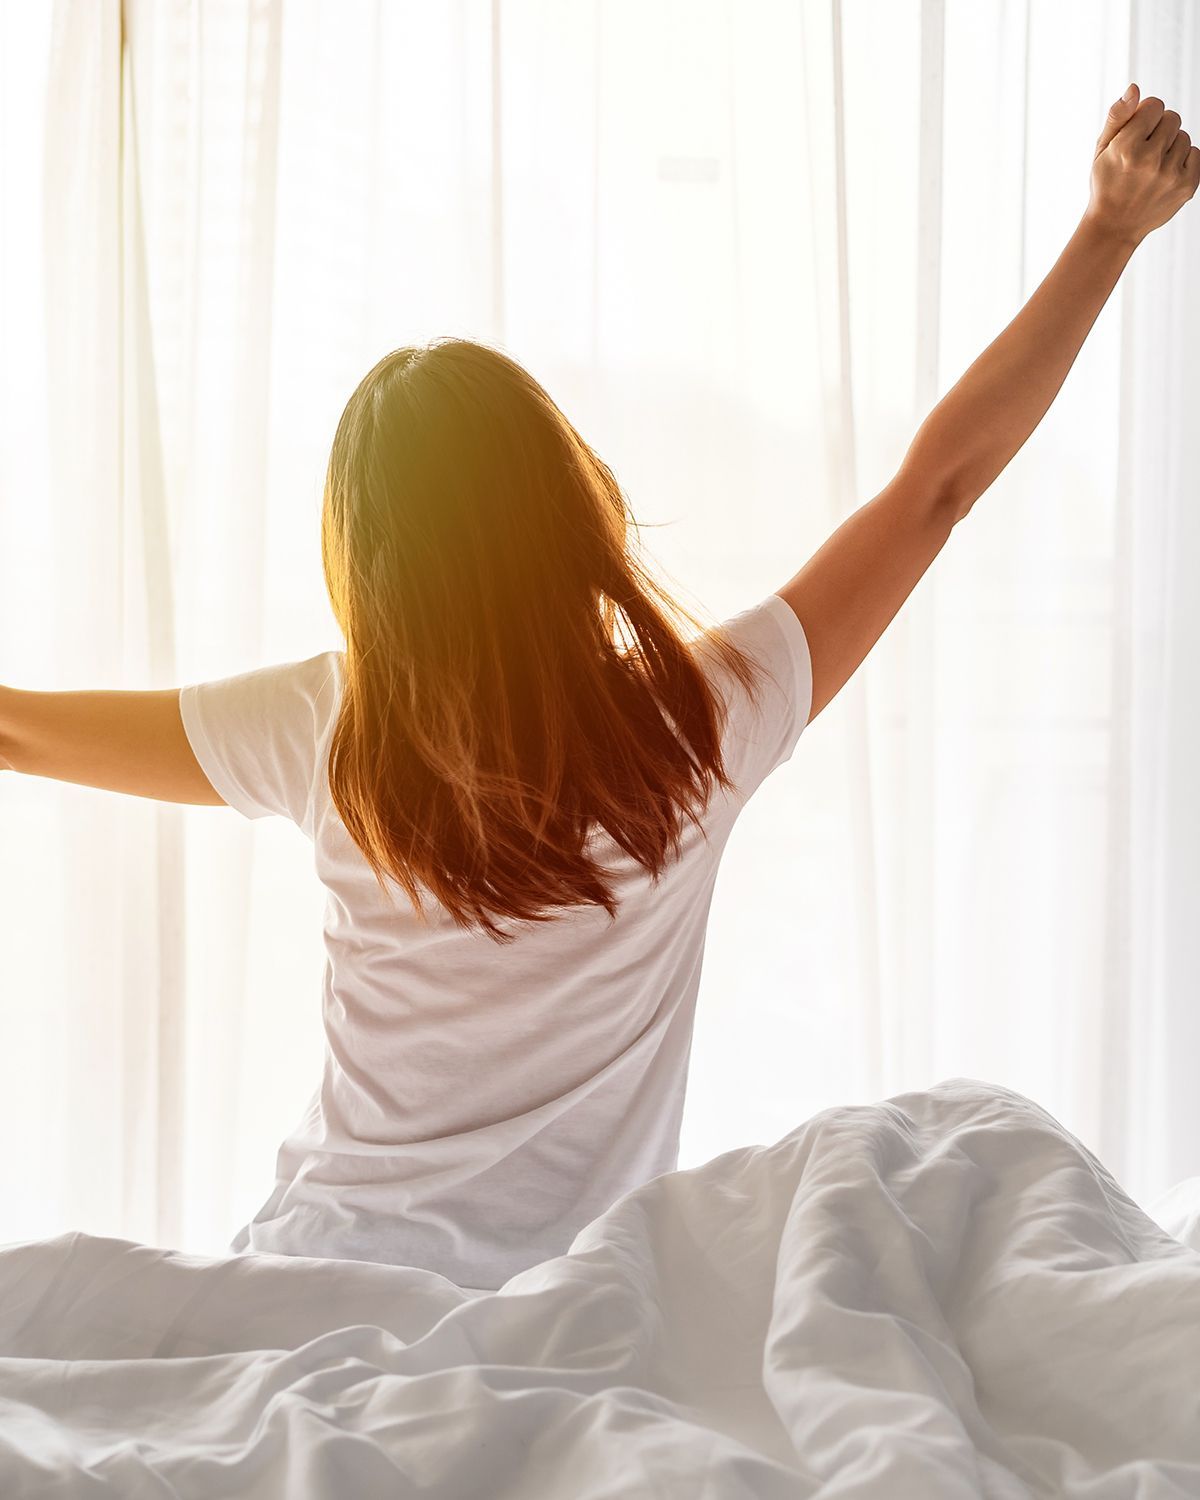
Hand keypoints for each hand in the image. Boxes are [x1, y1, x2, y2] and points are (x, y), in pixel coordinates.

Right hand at [1086, 84, 1199, 246]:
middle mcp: (1149, 160)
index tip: (1136, 133)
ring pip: (1184, 137)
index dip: (1145, 116)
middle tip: (1143, 153)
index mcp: (1126, 147)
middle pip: (1173, 118)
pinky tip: (1165, 175)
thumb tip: (1134, 88)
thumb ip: (1117, 117)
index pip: (1155, 105)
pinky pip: (1196, 154)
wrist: (1114, 226)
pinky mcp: (1186, 186)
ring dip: (1171, 147)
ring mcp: (1170, 175)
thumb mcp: (1102, 149)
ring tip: (1153, 167)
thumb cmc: (1106, 183)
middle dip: (1159, 130)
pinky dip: (1182, 161)